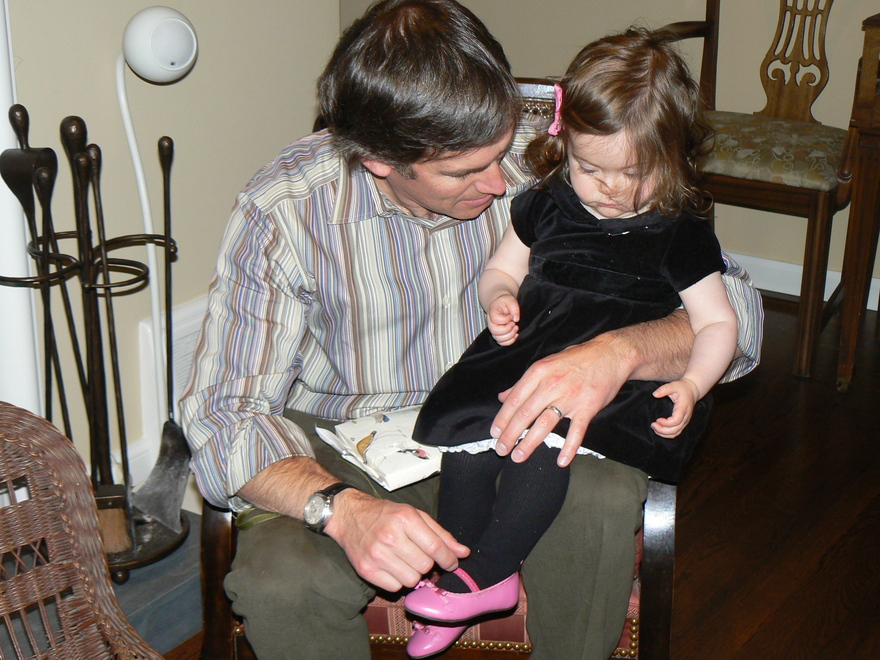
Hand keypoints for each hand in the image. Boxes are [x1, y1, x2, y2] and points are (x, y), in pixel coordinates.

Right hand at [326, 489, 469, 591]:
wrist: (350, 516)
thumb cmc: (386, 515)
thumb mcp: (415, 515)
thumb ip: (440, 535)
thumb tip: (463, 553)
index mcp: (405, 519)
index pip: (435, 548)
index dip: (448, 559)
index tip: (451, 563)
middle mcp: (390, 536)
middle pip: (425, 566)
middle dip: (428, 564)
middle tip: (420, 556)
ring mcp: (376, 554)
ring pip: (411, 580)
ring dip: (413, 574)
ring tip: (406, 561)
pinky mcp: (366, 569)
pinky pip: (394, 587)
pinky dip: (397, 581)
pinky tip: (393, 567)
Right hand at [487, 294, 519, 345]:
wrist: (503, 305)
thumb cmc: (506, 302)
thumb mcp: (511, 300)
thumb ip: (514, 307)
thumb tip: (516, 319)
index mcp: (492, 312)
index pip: (495, 319)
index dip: (505, 319)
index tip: (511, 316)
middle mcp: (490, 322)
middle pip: (495, 331)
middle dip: (508, 329)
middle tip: (514, 324)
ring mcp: (494, 330)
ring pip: (498, 339)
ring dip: (510, 336)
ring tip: (516, 328)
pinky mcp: (498, 335)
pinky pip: (502, 343)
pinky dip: (510, 341)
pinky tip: (515, 334)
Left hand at [491, 333, 636, 466]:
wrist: (611, 354)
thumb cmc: (578, 358)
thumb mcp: (546, 363)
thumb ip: (524, 382)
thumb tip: (503, 397)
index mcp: (539, 372)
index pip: (515, 399)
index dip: (503, 418)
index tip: (495, 433)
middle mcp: (552, 384)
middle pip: (525, 414)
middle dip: (510, 434)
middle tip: (501, 449)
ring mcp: (570, 397)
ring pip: (545, 424)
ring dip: (529, 443)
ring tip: (518, 456)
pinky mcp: (588, 408)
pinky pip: (576, 431)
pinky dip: (569, 448)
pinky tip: (561, 461)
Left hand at [651, 378, 698, 437]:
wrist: (692, 391)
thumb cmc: (682, 388)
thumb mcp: (674, 385)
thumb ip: (664, 389)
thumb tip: (655, 395)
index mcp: (683, 408)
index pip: (676, 421)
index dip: (666, 423)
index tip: (657, 419)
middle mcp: (685, 417)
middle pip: (675, 430)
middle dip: (662, 430)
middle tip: (653, 425)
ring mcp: (685, 421)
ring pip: (675, 433)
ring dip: (664, 433)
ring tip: (655, 427)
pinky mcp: (683, 423)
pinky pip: (676, 432)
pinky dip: (667, 434)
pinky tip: (659, 429)